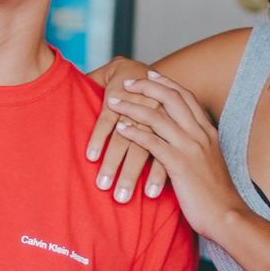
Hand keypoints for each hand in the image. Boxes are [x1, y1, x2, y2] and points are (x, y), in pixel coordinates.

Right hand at [86, 56, 169, 204]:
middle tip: (122, 198)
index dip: (158, 174)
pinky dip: (98, 139)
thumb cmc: (150, 105)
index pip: (164, 151)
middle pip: (142, 149)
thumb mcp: (166, 122)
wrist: (133, 71)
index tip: (152, 196)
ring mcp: (133, 105)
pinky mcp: (114, 98)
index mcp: (169, 121)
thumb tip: (178, 182)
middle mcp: (154, 113)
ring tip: (103, 185)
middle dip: (130, 176)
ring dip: (112, 164)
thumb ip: (168, 146)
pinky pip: (105, 121)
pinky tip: (92, 157)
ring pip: (123, 138)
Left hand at [107, 74, 242, 241]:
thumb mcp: (209, 163)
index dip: (166, 84)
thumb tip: (181, 140)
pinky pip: (151, 142)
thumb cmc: (215, 195)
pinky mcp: (180, 164)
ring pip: (157, 116)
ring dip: (132, 106)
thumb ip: (197, 148)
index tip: (150, 75)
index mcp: (208, 132)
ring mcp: (190, 148)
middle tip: (127, 83)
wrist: (227, 216)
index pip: (187, 97)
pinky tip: (119, 129)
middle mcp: (200, 134)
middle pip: (171, 98)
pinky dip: (133, 133)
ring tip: (113, 102)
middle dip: (146, 86)